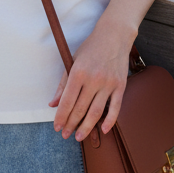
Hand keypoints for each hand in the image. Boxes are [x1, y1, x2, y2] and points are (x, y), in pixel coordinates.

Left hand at [49, 19, 131, 141]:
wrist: (114, 36)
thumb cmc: (90, 48)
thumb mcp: (72, 61)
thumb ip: (62, 84)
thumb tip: (53, 104)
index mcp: (78, 72)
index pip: (67, 100)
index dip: (61, 116)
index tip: (57, 127)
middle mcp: (93, 78)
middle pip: (80, 108)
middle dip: (71, 124)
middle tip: (65, 135)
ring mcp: (108, 83)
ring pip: (96, 112)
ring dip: (86, 127)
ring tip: (79, 136)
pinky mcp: (121, 86)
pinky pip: (115, 107)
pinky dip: (110, 120)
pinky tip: (103, 130)